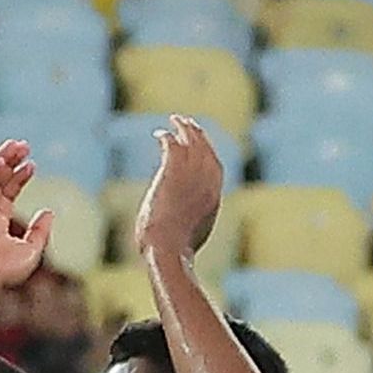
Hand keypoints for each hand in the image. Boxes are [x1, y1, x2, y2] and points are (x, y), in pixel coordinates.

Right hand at [0, 141, 51, 288]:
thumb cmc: (5, 270)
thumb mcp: (32, 249)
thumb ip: (40, 230)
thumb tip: (49, 211)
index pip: (8, 190)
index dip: (19, 176)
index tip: (32, 165)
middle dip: (9, 159)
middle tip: (24, 145)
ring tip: (15, 146)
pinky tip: (0, 163)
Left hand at [139, 115, 225, 263]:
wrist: (169, 249)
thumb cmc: (175, 253)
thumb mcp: (190, 238)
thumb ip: (191, 226)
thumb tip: (183, 236)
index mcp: (213, 198)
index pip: (214, 167)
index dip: (207, 153)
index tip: (199, 145)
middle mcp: (207, 182)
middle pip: (206, 149)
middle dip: (198, 134)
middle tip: (188, 123)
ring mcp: (191, 176)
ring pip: (191, 142)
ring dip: (184, 128)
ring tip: (176, 119)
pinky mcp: (173, 172)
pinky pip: (172, 146)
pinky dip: (166, 137)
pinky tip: (159, 135)